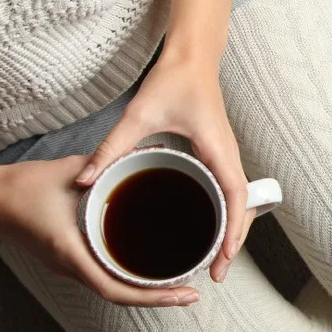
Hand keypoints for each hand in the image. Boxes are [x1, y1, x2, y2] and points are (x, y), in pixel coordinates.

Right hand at [0, 156, 198, 305]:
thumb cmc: (23, 186)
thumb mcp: (72, 173)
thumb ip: (110, 164)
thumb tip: (150, 150)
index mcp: (72, 253)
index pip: (116, 289)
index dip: (153, 298)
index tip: (183, 294)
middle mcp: (70, 268)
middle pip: (120, 295)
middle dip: (157, 298)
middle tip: (191, 292)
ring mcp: (67, 267)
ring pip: (112, 287)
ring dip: (143, 290)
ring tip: (176, 282)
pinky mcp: (66, 260)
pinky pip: (102, 274)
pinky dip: (127, 276)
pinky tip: (147, 265)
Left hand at [74, 50, 252, 282]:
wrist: (192, 57)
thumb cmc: (174, 80)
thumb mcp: (138, 115)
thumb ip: (112, 148)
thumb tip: (87, 180)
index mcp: (218, 150)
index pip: (236, 199)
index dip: (234, 232)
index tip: (223, 259)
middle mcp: (229, 156)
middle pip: (243, 209)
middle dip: (233, 243)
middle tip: (215, 273)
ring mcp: (227, 156)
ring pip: (238, 202)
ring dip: (231, 230)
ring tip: (214, 259)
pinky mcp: (219, 154)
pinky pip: (229, 191)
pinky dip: (225, 213)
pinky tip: (207, 226)